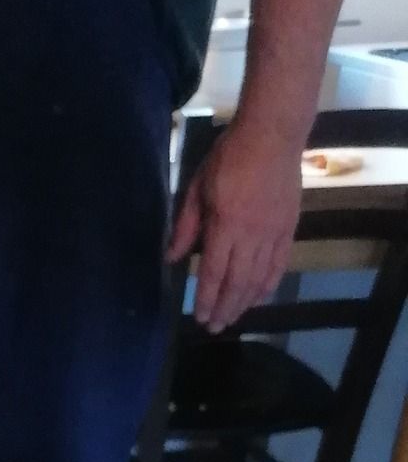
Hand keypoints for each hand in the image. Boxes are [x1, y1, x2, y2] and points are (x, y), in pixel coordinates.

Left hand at [168, 119, 301, 330]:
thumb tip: (172, 258)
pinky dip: (268, 284)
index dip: (206, 298)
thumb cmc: (229, 156)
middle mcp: (251, 234)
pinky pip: (279, 263)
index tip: (199, 316)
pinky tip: (259, 297)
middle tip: (215, 327)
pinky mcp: (289, 226)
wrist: (273, 134)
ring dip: (244, 302)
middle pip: (237, 282)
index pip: (213, 272)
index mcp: (225, 224)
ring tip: (233, 318)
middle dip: (225, 308)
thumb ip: (186, 225)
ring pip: (258, 278)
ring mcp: (273, 232)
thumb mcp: (198, 187)